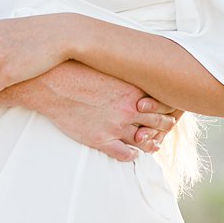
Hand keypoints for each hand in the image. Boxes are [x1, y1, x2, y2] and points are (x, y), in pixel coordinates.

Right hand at [31, 62, 179, 160]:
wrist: (53, 84)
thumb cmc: (78, 70)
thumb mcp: (109, 67)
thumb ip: (126, 73)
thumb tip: (137, 67)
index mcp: (134, 90)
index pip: (165, 103)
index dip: (170, 107)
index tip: (169, 108)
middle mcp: (129, 110)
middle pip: (160, 123)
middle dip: (165, 125)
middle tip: (166, 126)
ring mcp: (116, 127)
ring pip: (145, 142)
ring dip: (150, 143)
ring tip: (151, 142)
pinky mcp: (101, 140)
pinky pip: (125, 155)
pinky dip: (131, 156)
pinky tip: (131, 153)